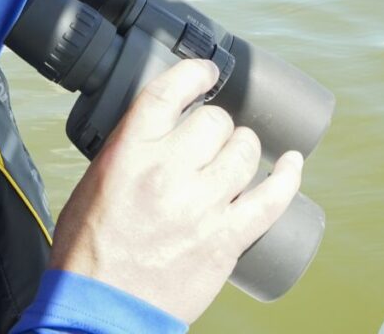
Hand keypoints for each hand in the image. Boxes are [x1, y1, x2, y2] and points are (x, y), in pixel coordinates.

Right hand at [48, 59, 303, 323]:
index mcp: (129, 154)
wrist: (103, 309)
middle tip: (209, 140)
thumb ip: (128, 151)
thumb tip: (161, 130)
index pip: (169, 92)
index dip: (194, 73)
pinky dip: (288, 177)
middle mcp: (167, 173)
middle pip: (215, 121)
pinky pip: (272, 199)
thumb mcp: (95, 183)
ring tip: (236, 156)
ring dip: (245, 148)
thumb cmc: (91, 251)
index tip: (205, 72)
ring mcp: (201, 206)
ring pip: (245, 152)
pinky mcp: (226, 239)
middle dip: (216, 126)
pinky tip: (292, 164)